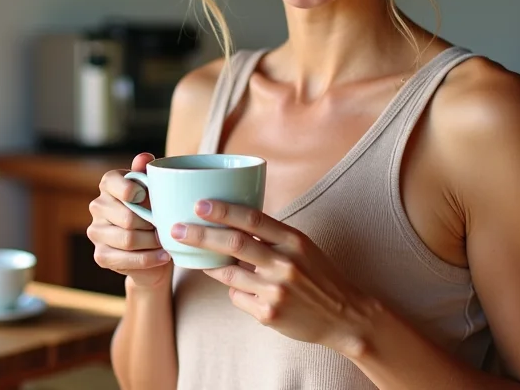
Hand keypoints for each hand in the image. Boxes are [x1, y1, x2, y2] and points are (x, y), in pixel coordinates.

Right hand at [87, 153, 172, 290]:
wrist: (153, 245)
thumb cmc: (154, 210)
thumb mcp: (155, 189)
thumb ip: (148, 172)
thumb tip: (144, 158)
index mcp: (108, 184)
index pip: (112, 182)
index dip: (132, 191)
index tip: (147, 198)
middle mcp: (97, 206)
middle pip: (126, 217)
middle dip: (152, 224)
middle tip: (168, 227)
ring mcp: (96, 232)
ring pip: (127, 239)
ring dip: (153, 243)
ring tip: (167, 241)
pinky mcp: (100, 255)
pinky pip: (125, 259)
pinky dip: (148, 259)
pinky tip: (163, 256)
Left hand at [171, 200, 371, 350]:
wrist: (343, 316)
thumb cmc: (319, 275)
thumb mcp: (302, 246)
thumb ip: (271, 234)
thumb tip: (232, 217)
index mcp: (293, 241)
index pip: (252, 219)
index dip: (223, 210)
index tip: (198, 203)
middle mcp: (284, 264)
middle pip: (233, 243)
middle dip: (200, 235)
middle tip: (175, 229)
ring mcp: (275, 291)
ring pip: (228, 274)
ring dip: (210, 265)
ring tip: (198, 257)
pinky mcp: (268, 315)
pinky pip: (237, 297)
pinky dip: (235, 291)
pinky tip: (246, 290)